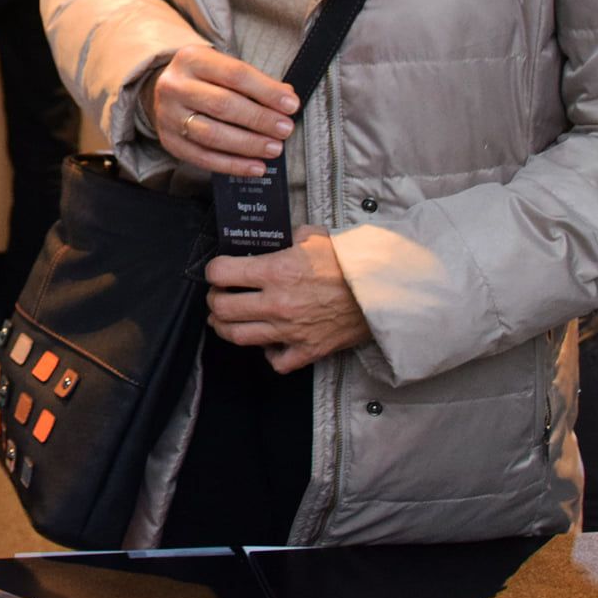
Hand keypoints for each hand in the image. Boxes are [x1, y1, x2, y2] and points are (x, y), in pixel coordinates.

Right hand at [144, 44, 297, 176]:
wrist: (166, 92)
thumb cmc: (205, 79)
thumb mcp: (224, 67)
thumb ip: (254, 81)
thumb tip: (287, 98)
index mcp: (192, 59)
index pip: (234, 74)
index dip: (266, 91)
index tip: (291, 104)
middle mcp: (175, 86)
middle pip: (223, 105)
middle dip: (260, 119)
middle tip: (285, 129)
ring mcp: (168, 115)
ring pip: (212, 134)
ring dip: (249, 144)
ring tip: (274, 148)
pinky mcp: (169, 141)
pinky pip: (204, 158)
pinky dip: (233, 165)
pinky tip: (256, 166)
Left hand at [205, 227, 370, 372]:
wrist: (382, 290)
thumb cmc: (349, 261)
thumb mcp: (313, 236)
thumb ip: (285, 239)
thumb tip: (269, 242)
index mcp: (275, 271)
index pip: (221, 273)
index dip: (214, 270)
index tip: (218, 271)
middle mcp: (277, 304)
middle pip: (222, 308)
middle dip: (214, 299)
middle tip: (219, 294)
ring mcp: (290, 331)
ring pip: (238, 337)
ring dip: (225, 327)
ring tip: (227, 319)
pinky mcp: (307, 350)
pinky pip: (275, 361)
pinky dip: (267, 353)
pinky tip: (269, 341)